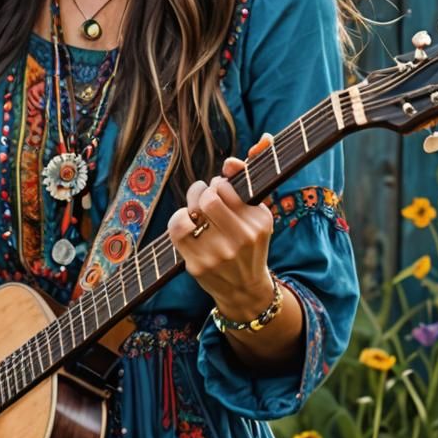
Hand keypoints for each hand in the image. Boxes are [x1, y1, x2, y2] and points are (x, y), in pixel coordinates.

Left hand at [168, 134, 275, 320]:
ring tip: (195, 210)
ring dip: (190, 204)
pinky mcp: (198, 266)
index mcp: (260, 221)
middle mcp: (242, 238)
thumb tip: (250, 147)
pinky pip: (177, 230)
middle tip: (204, 196)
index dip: (218, 184)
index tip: (221, 190)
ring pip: (191, 212)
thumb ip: (250, 178)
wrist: (244, 289)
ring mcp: (219, 254)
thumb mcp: (258, 213)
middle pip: (208, 197)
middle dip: (201, 190)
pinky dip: (179, 220)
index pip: (226, 187)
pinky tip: (188, 223)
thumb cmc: (248, 242)